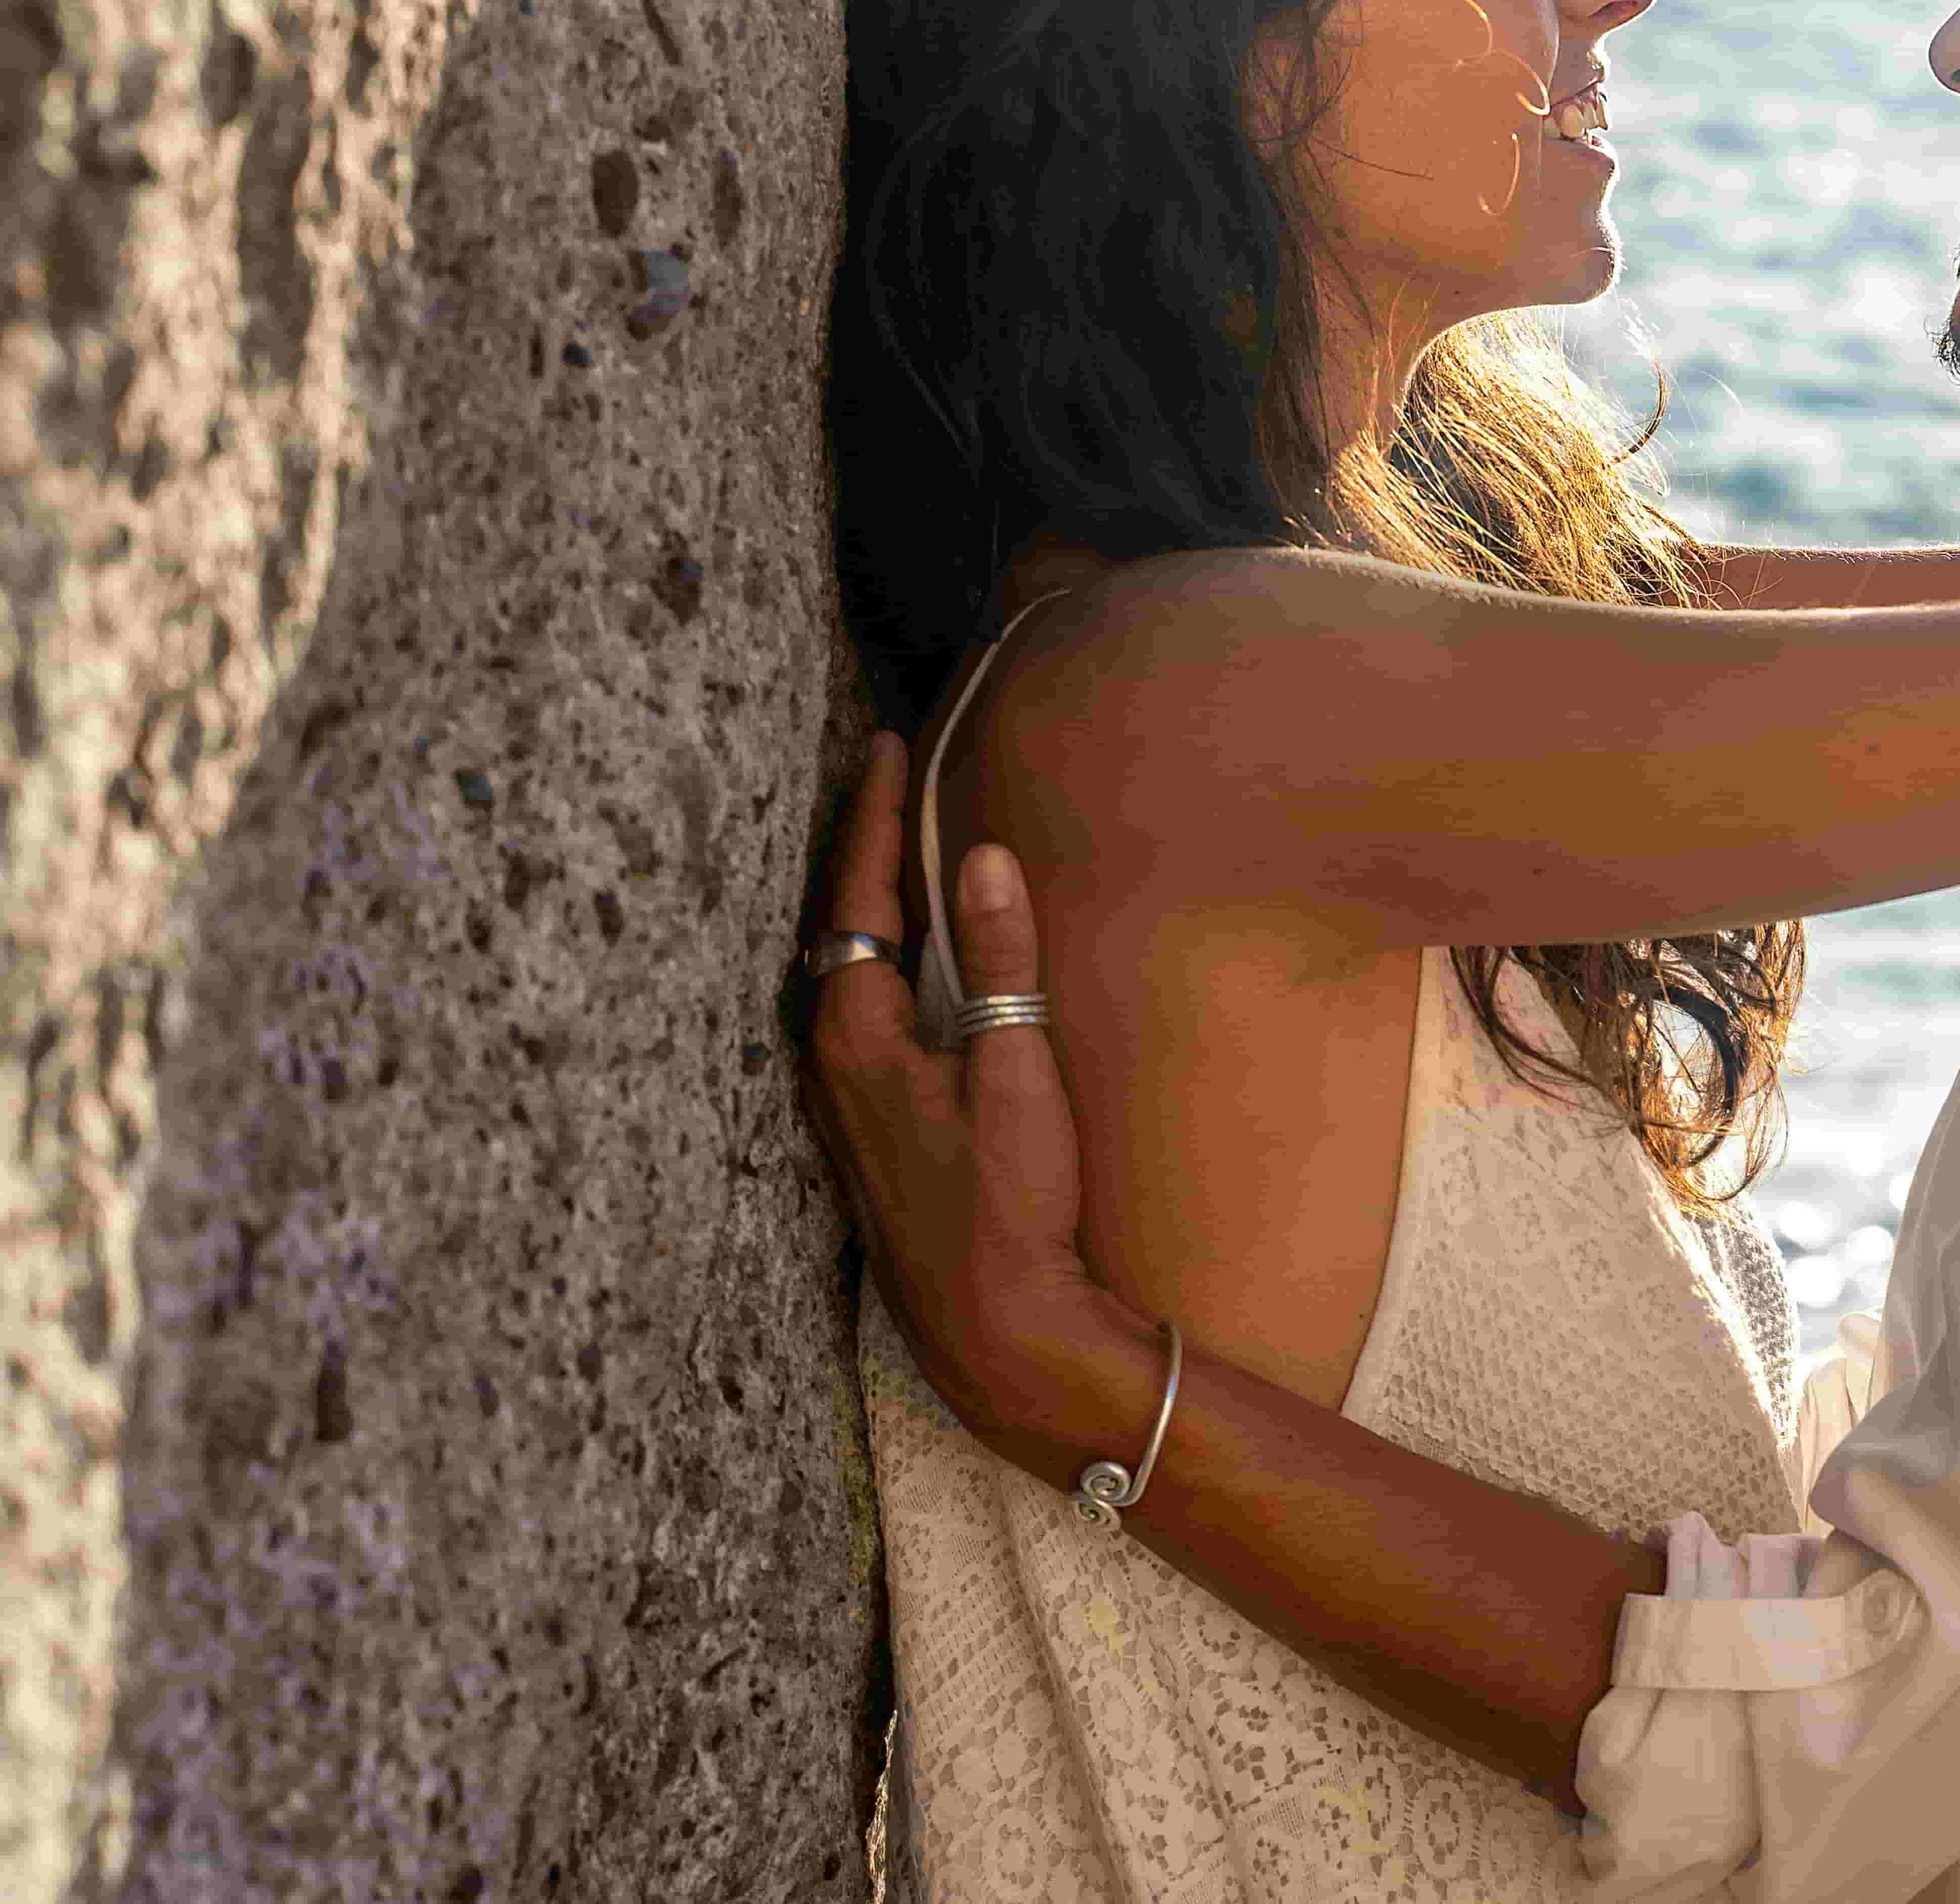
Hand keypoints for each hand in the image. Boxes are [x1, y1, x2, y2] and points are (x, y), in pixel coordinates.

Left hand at [800, 734, 1152, 1470]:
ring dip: (862, 909)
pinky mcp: (864, 1131)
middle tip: (880, 774)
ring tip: (889, 850)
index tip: (884, 744)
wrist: (996, 1328)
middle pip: (833, 929)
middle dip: (857, 849)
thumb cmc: (1009, 1206)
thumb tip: (984, 857)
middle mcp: (829, 1064)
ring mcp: (839, 1103)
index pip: (857, 898)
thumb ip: (1002, 961)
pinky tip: (900, 964)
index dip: (873, 816)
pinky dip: (873, 963)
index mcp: (857, 1037)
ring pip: (838, 975)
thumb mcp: (1016, 1071)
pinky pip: (854, 1014)